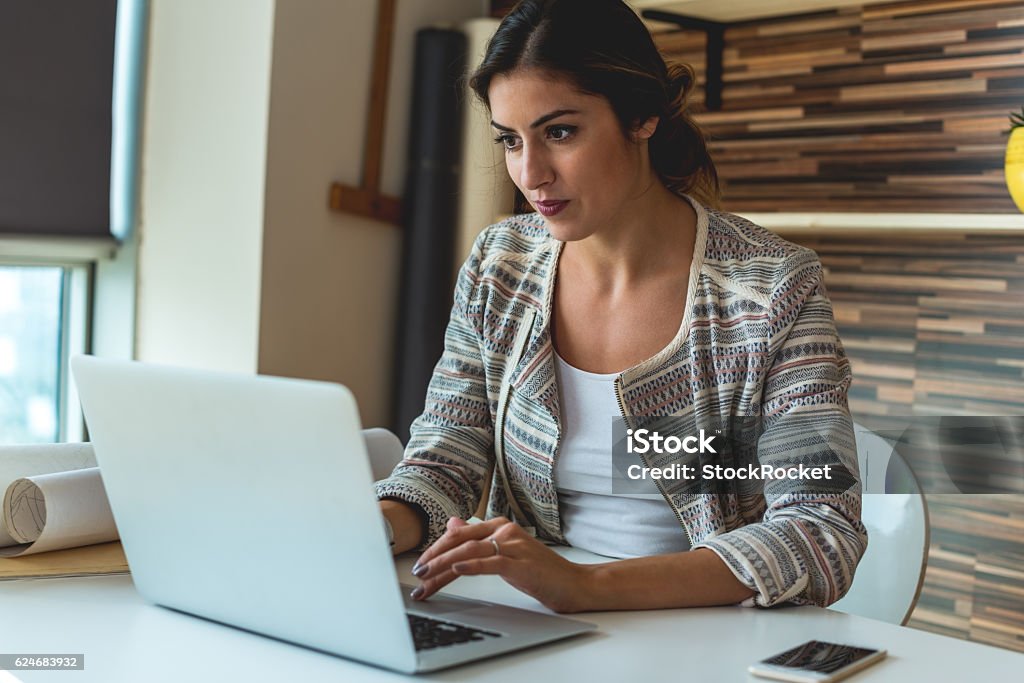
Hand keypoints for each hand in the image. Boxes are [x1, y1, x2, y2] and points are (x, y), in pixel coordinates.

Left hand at [409, 516, 590, 612]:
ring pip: (470, 550)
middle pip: (460, 540)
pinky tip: (455, 569)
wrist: (575, 584)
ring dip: (443, 565)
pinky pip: (491, 562)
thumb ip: (479, 538)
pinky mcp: (522, 563)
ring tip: (426, 577)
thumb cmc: (541, 571)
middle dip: (434, 558)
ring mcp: (515, 545)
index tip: (420, 566)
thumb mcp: (505, 551)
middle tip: (417, 574)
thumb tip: (452, 523)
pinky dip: (470, 565)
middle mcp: (505, 531)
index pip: (460, 534)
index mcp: (500, 526)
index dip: (437, 549)